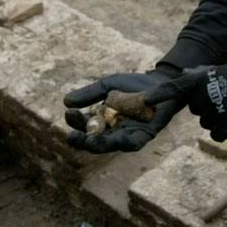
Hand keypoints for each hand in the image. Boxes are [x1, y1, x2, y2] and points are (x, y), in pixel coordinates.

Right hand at [63, 69, 185, 152]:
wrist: (160, 81)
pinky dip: (126, 142)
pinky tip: (119, 138)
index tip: (69, 112)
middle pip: (94, 141)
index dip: (75, 121)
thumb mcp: (108, 85)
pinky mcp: (145, 135)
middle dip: (82, 141)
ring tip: (90, 142)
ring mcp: (128, 134)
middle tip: (71, 137)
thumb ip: (90, 93)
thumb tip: (66, 101)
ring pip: (112, 145)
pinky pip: (134, 143)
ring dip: (100, 145)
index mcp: (102, 119)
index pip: (84, 125)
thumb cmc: (133, 85)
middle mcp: (113, 131)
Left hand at [145, 61, 226, 141]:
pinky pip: (217, 134)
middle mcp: (207, 94)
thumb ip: (202, 74)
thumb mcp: (225, 70)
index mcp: (205, 78)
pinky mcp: (226, 126)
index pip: (178, 86)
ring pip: (207, 123)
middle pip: (196, 109)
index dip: (161, 94)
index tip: (148, 100)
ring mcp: (216, 111)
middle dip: (207, 107)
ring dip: (218, 120)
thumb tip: (183, 73)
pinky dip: (226, 131)